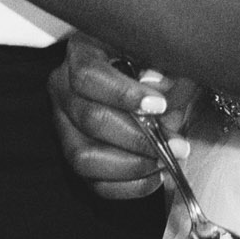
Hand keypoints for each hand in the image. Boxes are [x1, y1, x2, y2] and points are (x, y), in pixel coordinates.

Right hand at [47, 36, 195, 202]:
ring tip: (165, 161)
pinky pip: (92, 182)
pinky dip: (127, 186)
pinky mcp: (75, 155)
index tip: (159, 106)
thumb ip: (165, 68)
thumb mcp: (163, 54)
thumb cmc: (155, 62)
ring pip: (83, 156)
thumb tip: (159, 89)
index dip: (123, 94)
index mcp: (82, 52)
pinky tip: (154, 177)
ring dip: (131, 166)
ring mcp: (64, 125)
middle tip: (176, 144)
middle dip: (138, 138)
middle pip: (89, 119)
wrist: (150, 80)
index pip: (88, 75)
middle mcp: (63, 88)